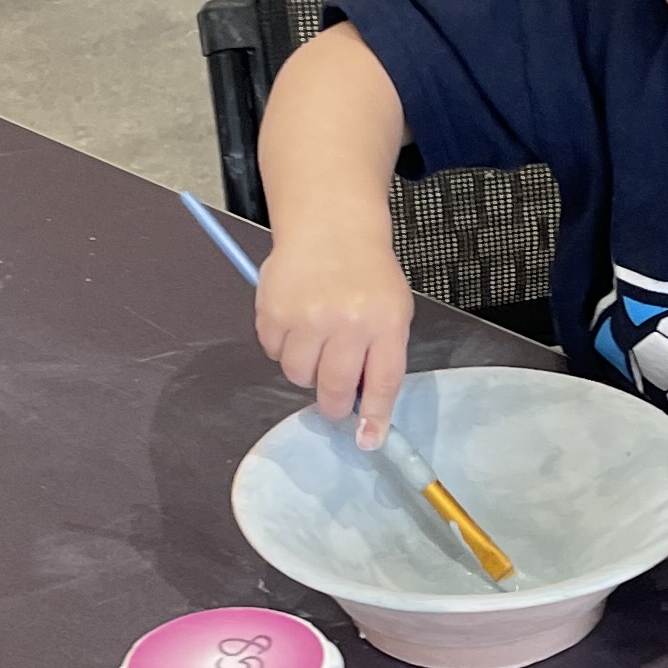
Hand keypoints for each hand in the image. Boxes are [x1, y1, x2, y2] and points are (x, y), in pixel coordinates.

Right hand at [256, 221, 415, 442]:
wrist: (331, 227)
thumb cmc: (366, 273)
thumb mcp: (393, 309)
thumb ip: (383, 356)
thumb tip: (366, 409)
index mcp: (384, 322)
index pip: (381, 383)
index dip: (374, 418)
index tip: (368, 441)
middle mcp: (346, 321)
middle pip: (335, 389)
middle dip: (335, 404)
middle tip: (335, 398)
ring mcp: (306, 316)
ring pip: (299, 375)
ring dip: (306, 371)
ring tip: (316, 343)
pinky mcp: (273, 311)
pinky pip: (273, 353)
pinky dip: (284, 346)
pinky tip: (297, 322)